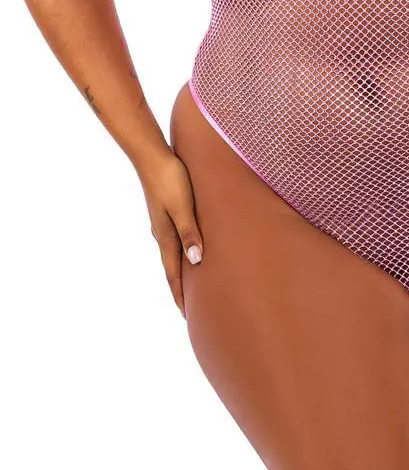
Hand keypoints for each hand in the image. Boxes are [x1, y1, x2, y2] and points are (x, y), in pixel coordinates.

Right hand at [139, 150, 203, 318]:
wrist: (151, 155)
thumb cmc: (170, 179)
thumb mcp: (183, 208)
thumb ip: (190, 233)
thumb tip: (196, 263)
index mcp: (165, 235)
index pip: (173, 272)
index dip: (180, 294)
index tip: (187, 315)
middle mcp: (161, 232)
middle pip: (172, 266)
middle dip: (181, 287)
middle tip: (190, 307)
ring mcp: (162, 221)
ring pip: (173, 252)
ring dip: (181, 268)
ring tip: (191, 281)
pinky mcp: (165, 209)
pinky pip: (174, 237)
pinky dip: (181, 250)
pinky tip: (188, 246)